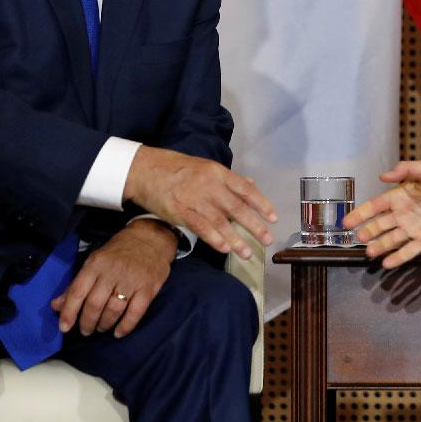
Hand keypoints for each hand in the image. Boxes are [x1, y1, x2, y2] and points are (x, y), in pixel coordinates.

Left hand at [51, 219, 176, 337]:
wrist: (151, 237)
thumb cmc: (119, 250)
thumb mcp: (95, 261)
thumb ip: (76, 284)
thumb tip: (56, 305)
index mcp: (96, 264)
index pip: (78, 292)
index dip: (69, 312)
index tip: (64, 327)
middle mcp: (112, 272)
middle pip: (95, 304)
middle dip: (87, 322)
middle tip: (86, 330)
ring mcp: (131, 280)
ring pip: (113, 310)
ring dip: (104, 324)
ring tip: (101, 328)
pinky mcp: (148, 288)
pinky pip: (135, 312)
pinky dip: (126, 326)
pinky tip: (119, 332)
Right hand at [124, 146, 276, 257]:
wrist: (147, 170)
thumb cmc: (179, 169)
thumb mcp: (207, 167)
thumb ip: (229, 179)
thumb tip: (251, 184)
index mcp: (218, 173)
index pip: (245, 189)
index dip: (261, 203)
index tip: (273, 217)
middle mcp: (210, 186)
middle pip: (237, 208)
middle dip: (254, 225)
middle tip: (268, 240)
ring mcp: (195, 199)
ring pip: (220, 222)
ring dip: (236, 239)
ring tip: (248, 253)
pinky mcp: (181, 212)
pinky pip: (201, 227)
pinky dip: (214, 239)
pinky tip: (224, 249)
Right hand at [342, 161, 420, 267]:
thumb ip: (407, 170)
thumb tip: (383, 175)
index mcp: (402, 195)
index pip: (376, 206)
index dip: (362, 213)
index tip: (347, 222)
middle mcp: (405, 213)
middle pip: (381, 225)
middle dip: (369, 232)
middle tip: (358, 238)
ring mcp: (416, 227)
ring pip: (393, 239)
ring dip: (380, 246)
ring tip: (369, 253)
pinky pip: (410, 250)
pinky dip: (398, 257)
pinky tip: (387, 264)